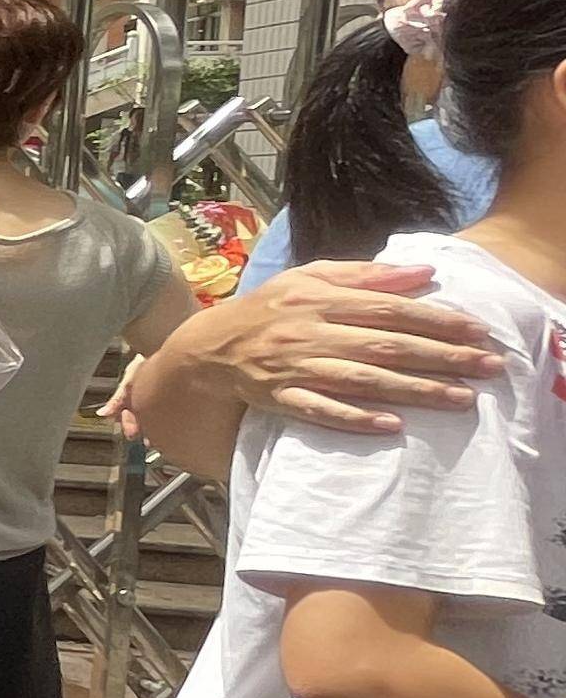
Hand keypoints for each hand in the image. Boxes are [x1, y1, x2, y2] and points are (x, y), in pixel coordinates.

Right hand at [195, 259, 502, 433]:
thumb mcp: (311, 277)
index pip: (388, 309)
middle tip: (488, 366)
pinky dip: (355, 418)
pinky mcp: (280, 398)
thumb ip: (367, 275)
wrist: (208, 345)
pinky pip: (320, 410)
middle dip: (441, 356)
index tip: (478, 331)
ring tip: (461, 398)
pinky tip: (392, 425)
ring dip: (413, 390)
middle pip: (385, 346)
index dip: (436, 320)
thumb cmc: (270, 307)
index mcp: (319, 299)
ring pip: (361, 381)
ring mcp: (294, 367)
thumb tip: (424, 272)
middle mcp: (310, 332)